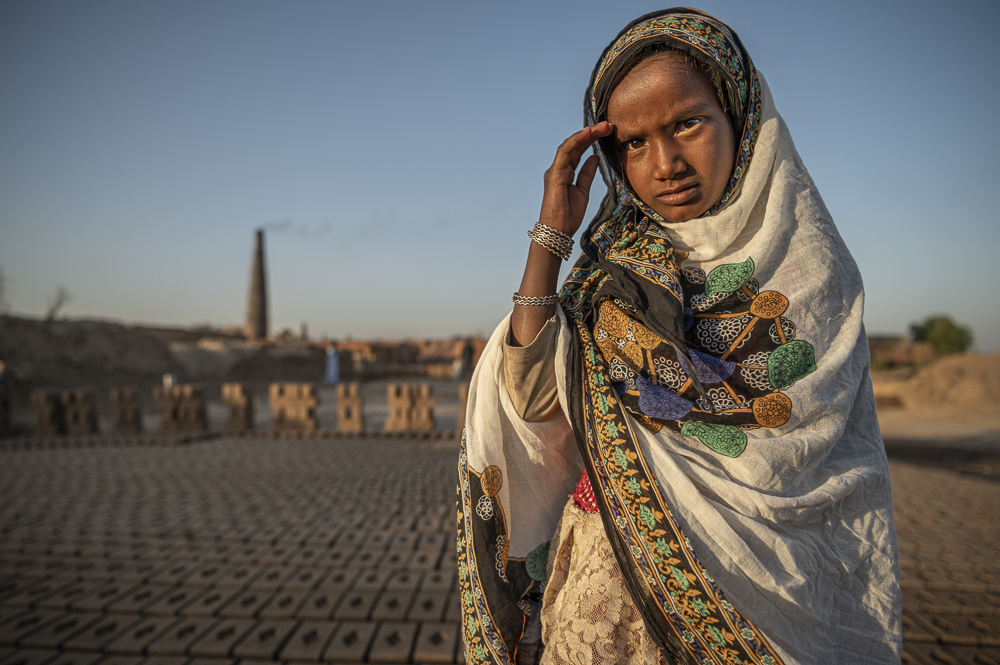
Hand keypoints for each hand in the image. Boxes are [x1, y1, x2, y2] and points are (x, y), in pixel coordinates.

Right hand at [539, 121, 613, 236]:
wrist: (558, 231)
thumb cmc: (567, 216)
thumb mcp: (583, 191)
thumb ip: (587, 174)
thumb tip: (595, 158)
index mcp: (565, 173)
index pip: (578, 151)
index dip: (591, 140)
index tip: (607, 133)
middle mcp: (559, 169)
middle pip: (575, 145)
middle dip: (591, 133)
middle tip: (608, 125)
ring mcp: (555, 170)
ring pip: (570, 145)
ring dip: (586, 134)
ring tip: (602, 127)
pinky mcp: (554, 174)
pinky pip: (565, 152)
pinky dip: (576, 141)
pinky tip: (588, 134)